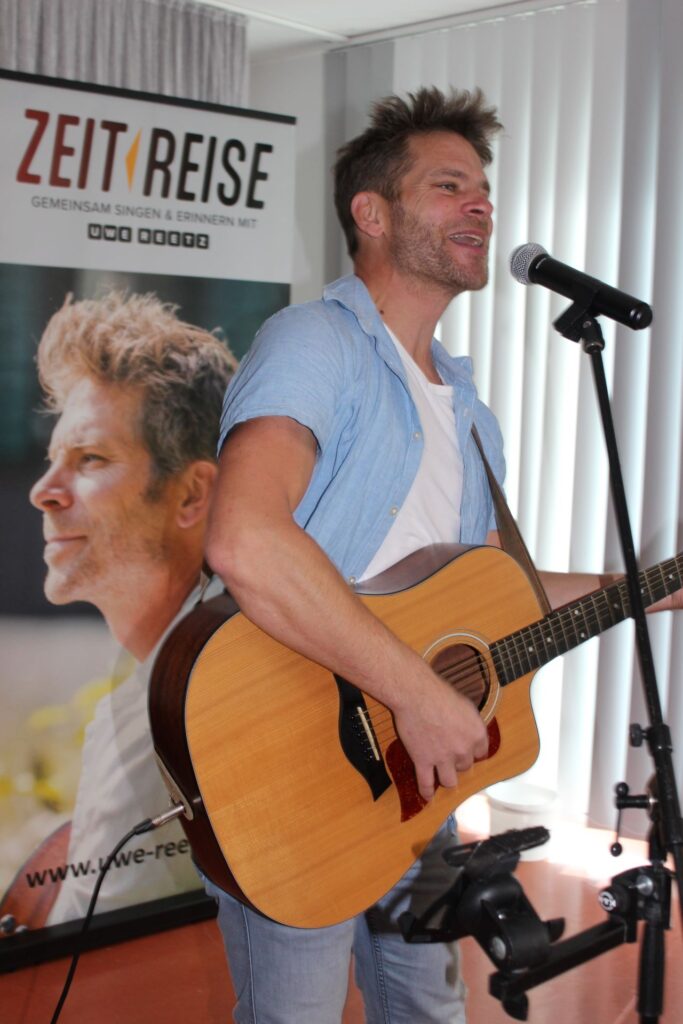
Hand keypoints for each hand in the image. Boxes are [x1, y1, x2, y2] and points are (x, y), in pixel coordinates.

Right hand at [392, 669, 488, 801]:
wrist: (415, 694)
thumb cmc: (438, 693)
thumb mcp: (465, 705)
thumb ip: (469, 723)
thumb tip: (468, 731)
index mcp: (477, 734)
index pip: (481, 753)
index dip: (472, 751)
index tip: (466, 750)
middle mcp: (463, 750)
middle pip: (465, 766)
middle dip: (457, 761)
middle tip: (448, 754)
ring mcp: (443, 758)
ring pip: (450, 781)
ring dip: (446, 778)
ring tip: (441, 775)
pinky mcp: (423, 761)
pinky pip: (426, 783)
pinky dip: (426, 791)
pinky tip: (427, 796)